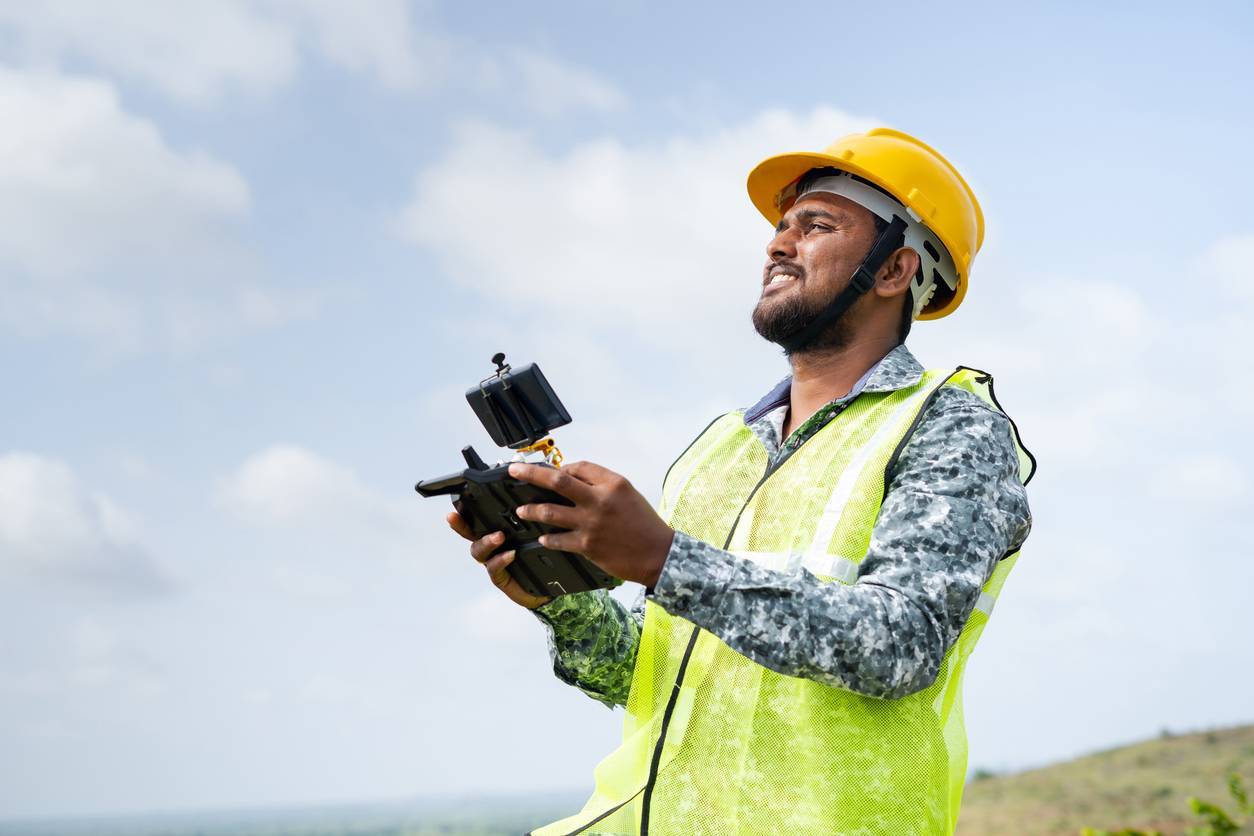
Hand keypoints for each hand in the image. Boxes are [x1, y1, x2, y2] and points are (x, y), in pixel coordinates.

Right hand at [446, 511, 551, 609]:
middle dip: (459, 525)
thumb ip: (529, 519)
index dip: (463, 512)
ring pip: (479, 551)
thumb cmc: (540, 558)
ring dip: (487, 541)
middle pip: (469, 534)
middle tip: (455, 517)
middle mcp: (490, 548)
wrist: (546, 586)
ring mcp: (492, 562)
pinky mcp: (499, 577)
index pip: (477, 519)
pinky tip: (510, 554)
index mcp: (496, 533)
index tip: (454, 504)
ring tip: (499, 536)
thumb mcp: (536, 534)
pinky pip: (494, 568)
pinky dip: (500, 560)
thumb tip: (529, 499)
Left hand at [509, 460, 674, 588]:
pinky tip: (542, 538)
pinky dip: (547, 538)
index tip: (549, 471)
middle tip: (514, 471)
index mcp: (612, 483)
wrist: (658, 553)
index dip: (561, 467)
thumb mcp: (627, 493)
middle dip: (531, 474)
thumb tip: (571, 476)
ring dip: (532, 510)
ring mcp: (591, 523)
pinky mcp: (587, 546)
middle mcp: (600, 500)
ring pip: (550, 512)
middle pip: (557, 481)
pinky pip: (558, 540)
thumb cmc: (644, 523)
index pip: (578, 467)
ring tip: (521, 510)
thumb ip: (601, 484)